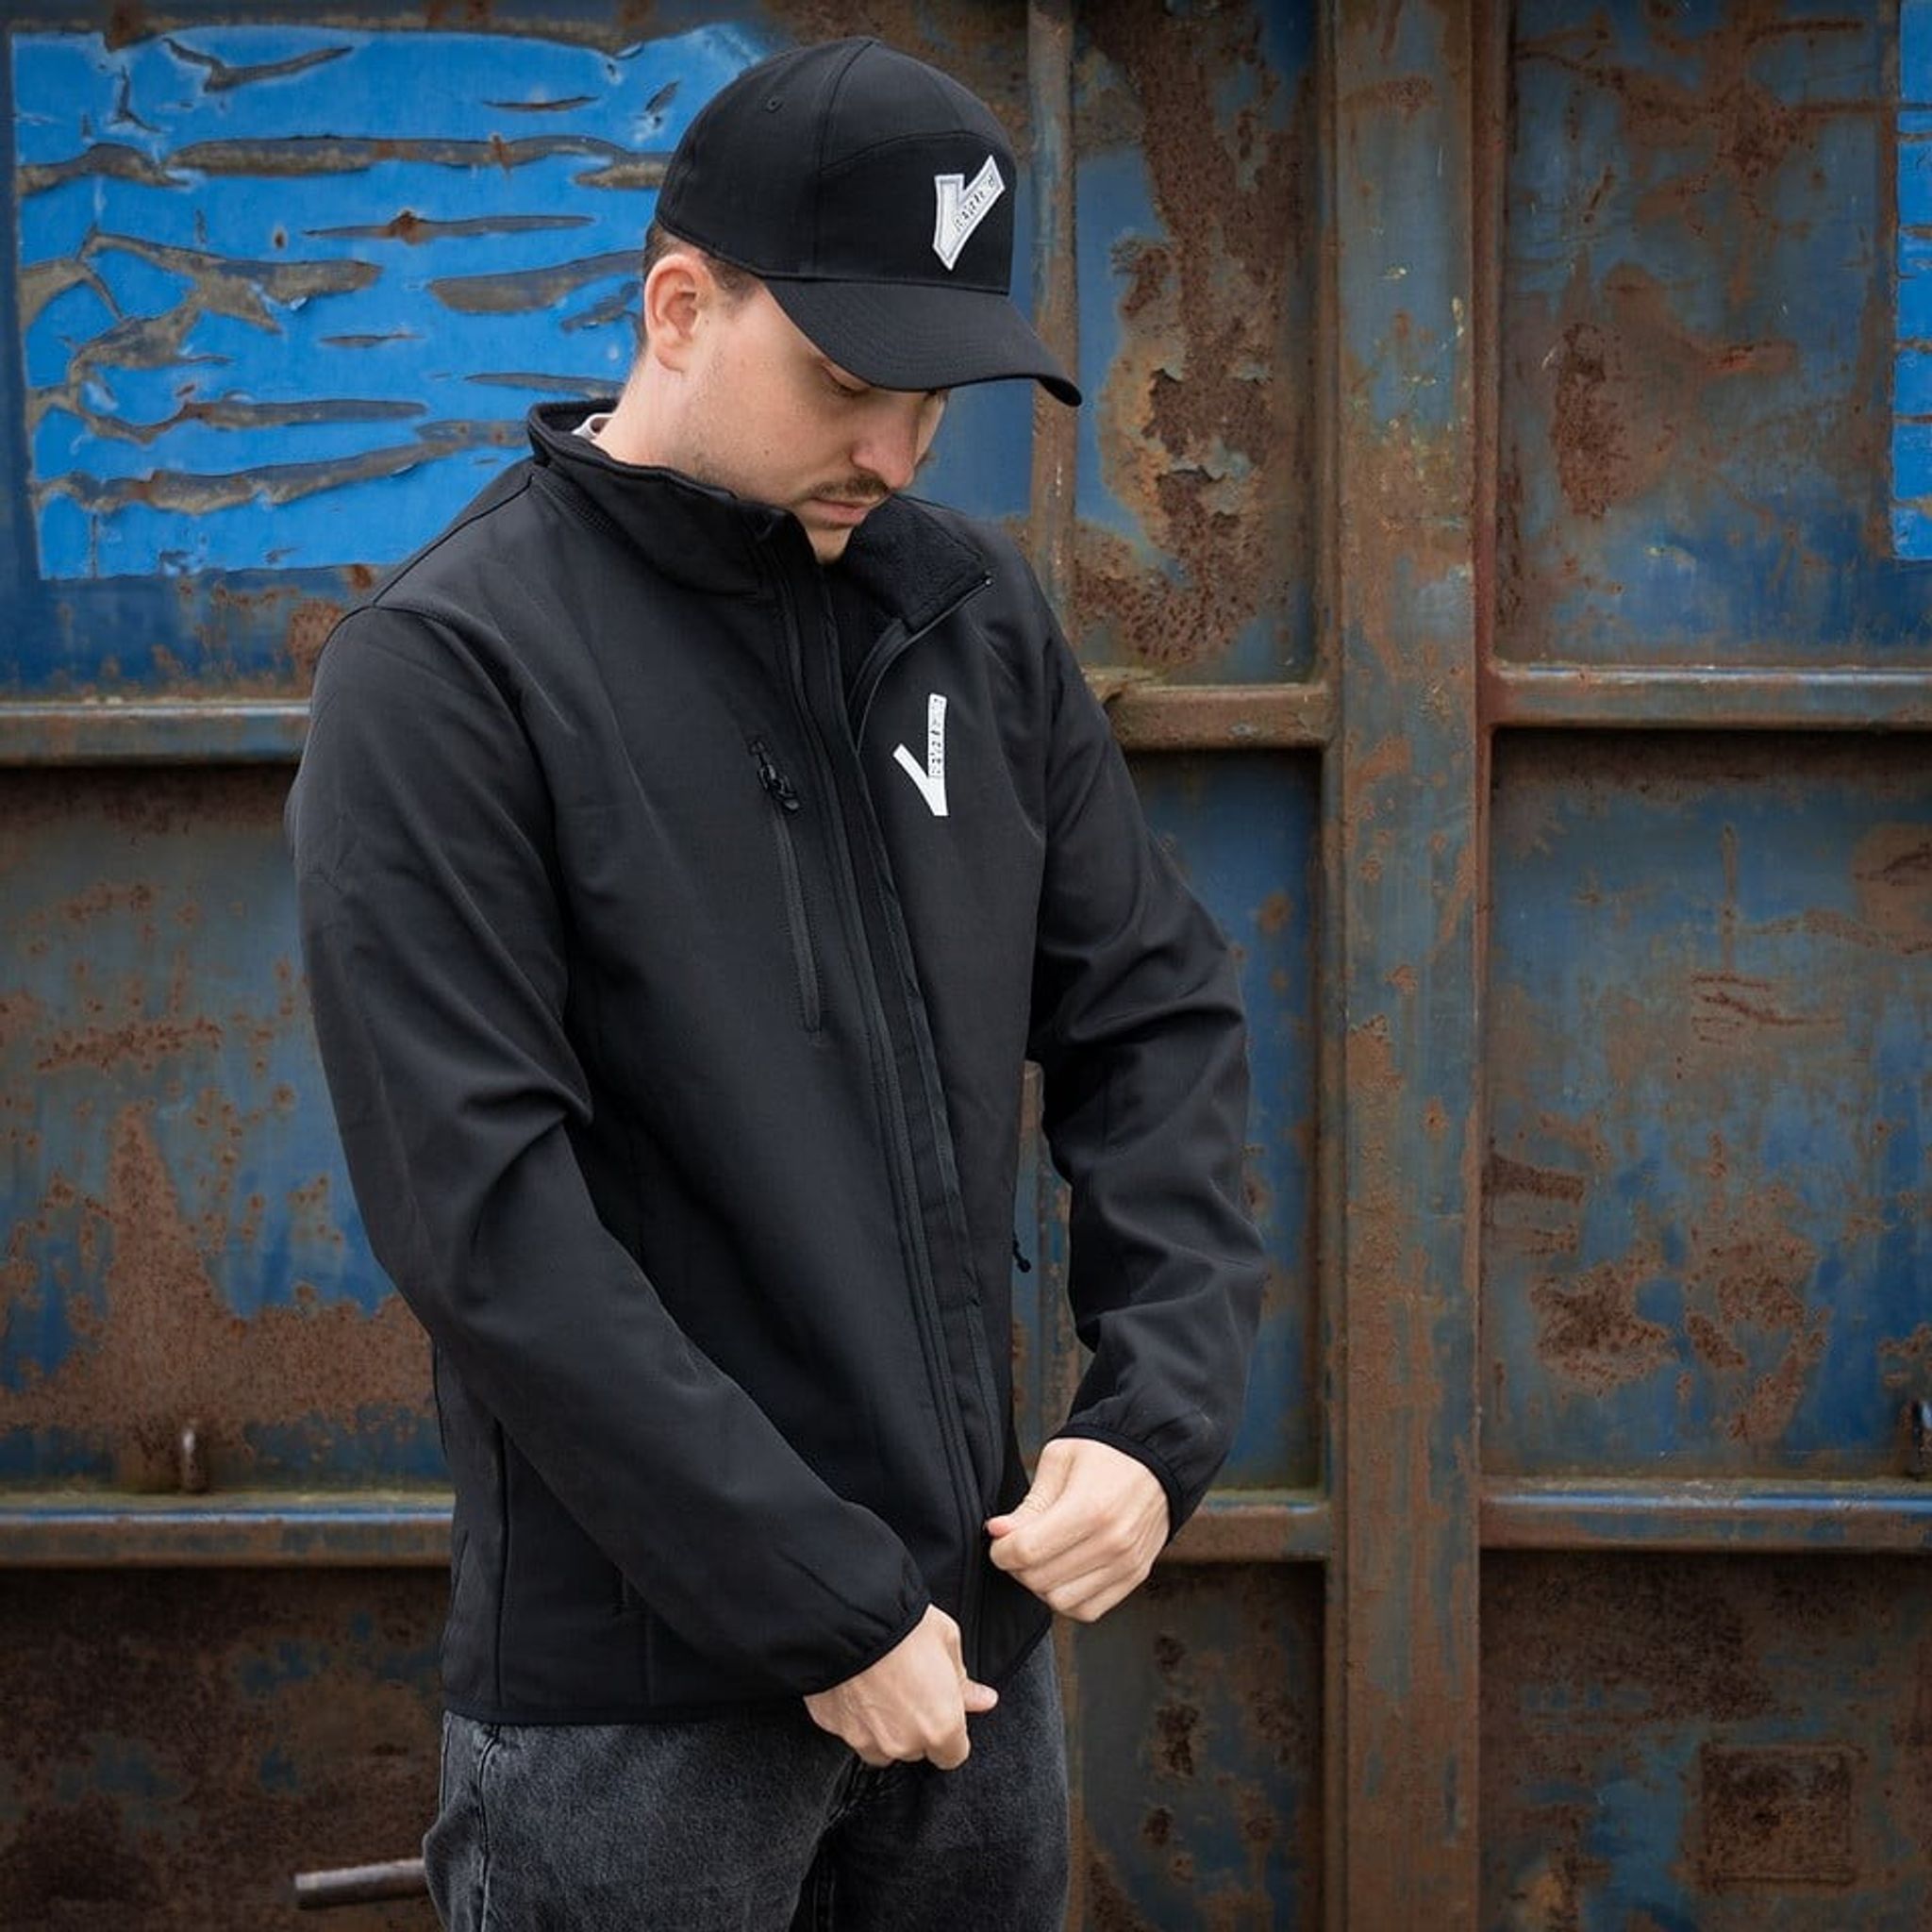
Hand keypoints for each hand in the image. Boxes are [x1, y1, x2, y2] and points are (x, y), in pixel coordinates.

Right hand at [803, 1604, 997, 1769]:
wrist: (847, 1614)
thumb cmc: (902, 1623)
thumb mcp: (947, 1640)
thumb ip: (963, 1681)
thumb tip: (982, 1699)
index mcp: (940, 1726)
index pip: (953, 1755)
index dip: (950, 1733)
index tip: (943, 1711)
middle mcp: (902, 1742)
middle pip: (915, 1749)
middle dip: (915, 1726)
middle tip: (909, 1687)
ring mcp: (864, 1738)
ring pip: (880, 1746)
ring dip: (883, 1726)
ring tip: (880, 1686)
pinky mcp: (832, 1726)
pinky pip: (848, 1729)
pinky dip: (853, 1714)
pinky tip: (855, 1683)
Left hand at [985, 1437, 1168, 1622]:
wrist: (1157, 1457)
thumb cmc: (1105, 1453)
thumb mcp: (1060, 1460)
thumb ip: (1029, 1503)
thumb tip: (997, 1532)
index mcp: (1090, 1508)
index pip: (1027, 1551)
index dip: (1001, 1550)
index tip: (999, 1538)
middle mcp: (1112, 1542)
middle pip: (1041, 1580)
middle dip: (1017, 1567)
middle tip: (1018, 1545)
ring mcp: (1127, 1564)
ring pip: (1062, 1602)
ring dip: (1041, 1586)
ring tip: (1042, 1559)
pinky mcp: (1135, 1576)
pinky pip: (1089, 1610)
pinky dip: (1068, 1599)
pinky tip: (1064, 1572)